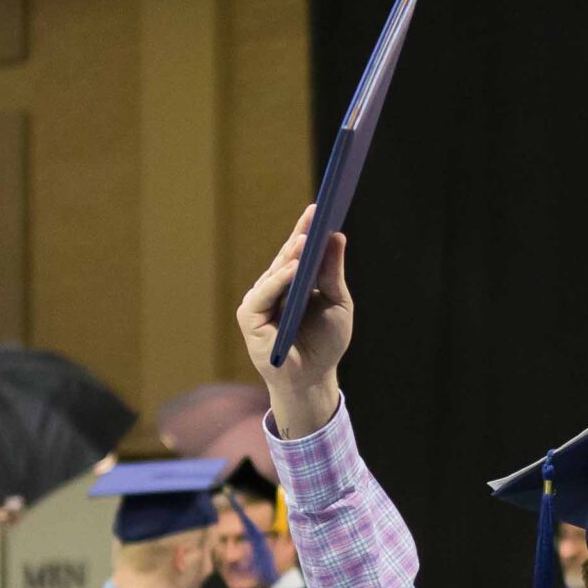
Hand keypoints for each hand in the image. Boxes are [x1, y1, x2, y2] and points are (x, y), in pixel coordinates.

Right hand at [238, 205, 351, 439]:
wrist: (314, 380)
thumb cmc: (325, 344)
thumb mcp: (337, 303)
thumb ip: (333, 272)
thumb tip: (336, 235)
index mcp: (292, 282)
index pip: (298, 251)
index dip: (307, 229)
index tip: (320, 208)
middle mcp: (273, 288)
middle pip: (286, 257)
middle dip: (301, 235)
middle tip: (315, 215)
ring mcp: (259, 302)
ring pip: (274, 272)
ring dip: (290, 256)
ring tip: (306, 239)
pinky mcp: (249, 318)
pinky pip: (263, 295)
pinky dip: (278, 281)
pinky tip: (293, 270)